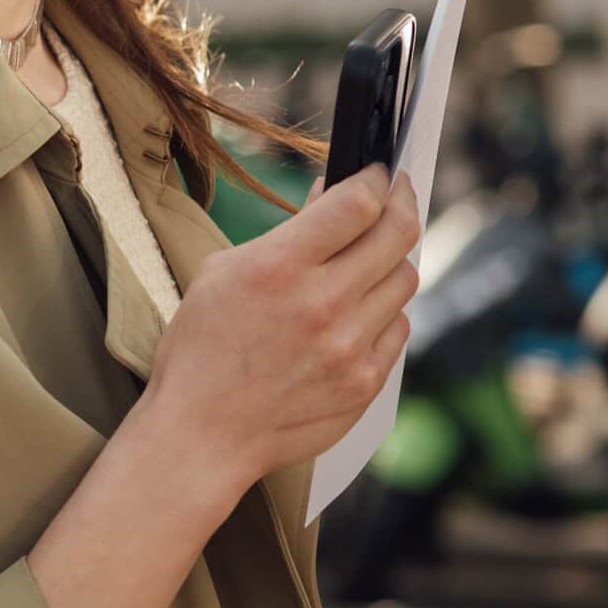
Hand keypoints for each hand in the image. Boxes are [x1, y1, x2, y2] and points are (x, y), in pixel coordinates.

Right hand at [147, 160, 420, 493]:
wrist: (202, 433)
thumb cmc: (202, 349)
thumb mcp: (223, 272)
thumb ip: (286, 233)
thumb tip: (333, 197)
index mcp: (280, 267)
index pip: (360, 203)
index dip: (378, 179)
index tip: (379, 173)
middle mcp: (323, 305)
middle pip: (398, 235)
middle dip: (401, 204)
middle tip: (396, 196)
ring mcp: (350, 348)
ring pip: (405, 280)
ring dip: (390, 261)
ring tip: (368, 258)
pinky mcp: (365, 382)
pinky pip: (398, 328)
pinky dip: (384, 312)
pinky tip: (358, 312)